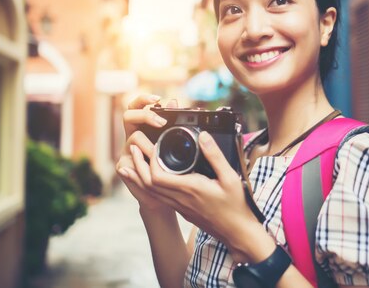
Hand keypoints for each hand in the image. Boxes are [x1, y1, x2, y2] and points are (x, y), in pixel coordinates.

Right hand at [116, 94, 176, 211]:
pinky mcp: (122, 166)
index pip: (136, 106)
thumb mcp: (173, 143)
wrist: (164, 193)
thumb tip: (173, 100)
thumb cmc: (170, 166)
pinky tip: (152, 167)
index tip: (158, 99)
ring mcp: (126, 151)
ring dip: (150, 144)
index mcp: (142, 127)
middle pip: (128, 116)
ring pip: (134, 138)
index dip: (143, 99)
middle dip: (145, 115)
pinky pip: (132, 160)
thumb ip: (172, 122)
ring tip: (161, 153)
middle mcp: (131, 136)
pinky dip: (145, 163)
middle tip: (161, 122)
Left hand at [131, 130, 265, 254]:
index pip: (157, 177)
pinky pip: (159, 197)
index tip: (151, 145)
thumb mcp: (230, 177)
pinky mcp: (182, 210)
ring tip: (133, 160)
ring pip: (151, 192)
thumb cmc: (235, 206)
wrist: (236, 232)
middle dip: (137, 164)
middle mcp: (180, 199)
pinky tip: (148, 177)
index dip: (149, 161)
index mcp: (190, 189)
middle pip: (148, 184)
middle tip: (133, 147)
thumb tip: (203, 136)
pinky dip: (148, 185)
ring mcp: (179, 206)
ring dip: (139, 175)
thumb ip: (215, 156)